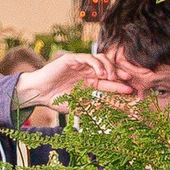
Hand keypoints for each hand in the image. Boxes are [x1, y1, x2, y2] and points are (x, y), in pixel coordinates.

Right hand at [12, 52, 135, 113]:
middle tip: (128, 79)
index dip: (119, 85)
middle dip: (119, 73)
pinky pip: (88, 57)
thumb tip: (109, 112)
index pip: (108, 83)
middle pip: (108, 68)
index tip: (130, 91)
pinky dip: (96, 64)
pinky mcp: (72, 59)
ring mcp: (80, 64)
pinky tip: (100, 73)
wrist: (39, 93)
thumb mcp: (77, 106)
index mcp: (89, 83)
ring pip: (100, 59)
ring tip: (112, 77)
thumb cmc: (55, 101)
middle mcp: (87, 72)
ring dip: (109, 67)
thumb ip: (91, 107)